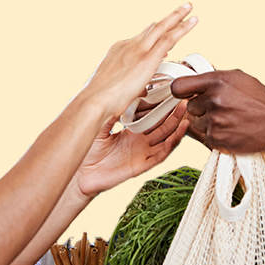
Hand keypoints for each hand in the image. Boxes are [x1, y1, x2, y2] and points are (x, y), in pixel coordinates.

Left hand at [75, 102, 189, 196]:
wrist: (79, 173)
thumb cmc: (86, 149)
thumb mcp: (100, 123)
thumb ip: (114, 110)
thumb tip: (127, 93)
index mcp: (130, 132)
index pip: (150, 116)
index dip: (160, 105)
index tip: (169, 91)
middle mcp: (139, 142)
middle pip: (162, 125)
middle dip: (173, 112)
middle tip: (183, 97)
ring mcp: (142, 154)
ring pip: (166, 138)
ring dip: (177, 125)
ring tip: (185, 110)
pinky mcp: (141, 165)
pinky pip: (161, 154)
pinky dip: (172, 142)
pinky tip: (180, 130)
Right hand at [79, 4, 197, 120]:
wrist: (94, 101)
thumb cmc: (100, 102)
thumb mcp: (113, 89)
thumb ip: (127, 86)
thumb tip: (137, 89)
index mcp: (118, 51)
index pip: (140, 41)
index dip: (153, 38)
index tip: (165, 40)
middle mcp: (128, 45)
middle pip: (151, 28)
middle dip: (167, 19)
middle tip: (181, 10)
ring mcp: (138, 49)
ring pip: (162, 28)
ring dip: (177, 17)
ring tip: (189, 8)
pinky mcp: (148, 57)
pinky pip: (169, 37)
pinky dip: (182, 28)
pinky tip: (193, 21)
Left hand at [169, 69, 264, 153]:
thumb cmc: (258, 98)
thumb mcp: (236, 78)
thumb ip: (212, 79)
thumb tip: (190, 81)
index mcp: (216, 81)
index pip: (178, 87)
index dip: (181, 92)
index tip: (186, 94)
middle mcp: (213, 100)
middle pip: (189, 106)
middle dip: (201, 107)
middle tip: (220, 108)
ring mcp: (215, 121)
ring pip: (197, 122)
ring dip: (208, 122)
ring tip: (229, 119)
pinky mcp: (217, 139)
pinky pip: (206, 136)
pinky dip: (216, 134)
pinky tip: (231, 129)